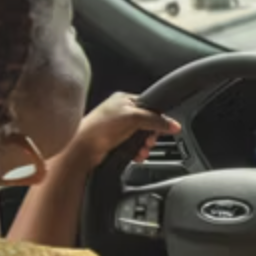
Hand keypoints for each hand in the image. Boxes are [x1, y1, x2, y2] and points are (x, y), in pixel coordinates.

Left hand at [63, 92, 181, 171]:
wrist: (82, 148)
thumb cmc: (101, 127)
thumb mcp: (134, 118)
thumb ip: (156, 120)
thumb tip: (174, 125)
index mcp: (124, 99)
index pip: (150, 106)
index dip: (158, 118)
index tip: (164, 128)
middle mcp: (120, 112)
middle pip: (147, 123)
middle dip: (151, 135)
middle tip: (149, 141)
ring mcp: (116, 127)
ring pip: (140, 136)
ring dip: (144, 145)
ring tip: (142, 150)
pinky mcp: (114, 142)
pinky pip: (133, 146)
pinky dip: (137, 151)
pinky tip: (136, 155)